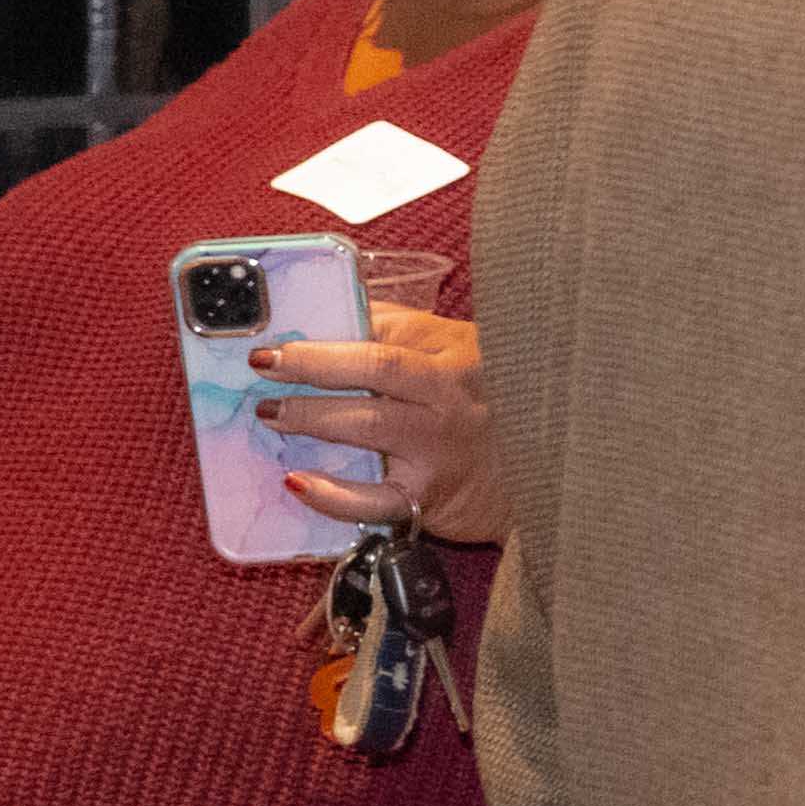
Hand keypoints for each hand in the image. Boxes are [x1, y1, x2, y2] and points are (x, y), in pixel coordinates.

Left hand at [251, 313, 497, 542]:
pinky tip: (297, 482)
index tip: (280, 333)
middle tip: (263, 365)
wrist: (541, 476)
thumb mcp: (458, 355)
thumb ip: (402, 330)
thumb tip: (331, 308)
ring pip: (369, 426)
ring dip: (311, 417)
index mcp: (456, 351)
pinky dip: (331, 493)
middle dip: (312, 364)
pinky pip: (374, 498)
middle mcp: (452, 394)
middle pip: (378, 367)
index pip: (386, 327)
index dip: (330, 328)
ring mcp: (441, 445)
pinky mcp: (430, 496)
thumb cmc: (484, 406)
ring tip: (270, 415)